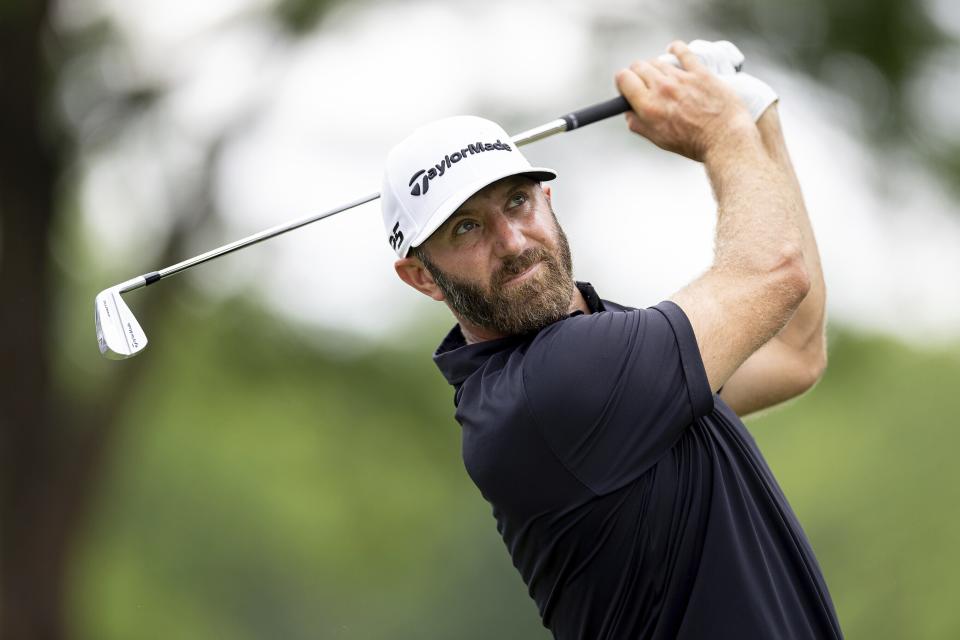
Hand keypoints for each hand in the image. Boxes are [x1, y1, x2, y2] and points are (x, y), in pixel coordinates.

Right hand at [615, 41, 754, 161]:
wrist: (725, 138)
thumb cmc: (693, 143)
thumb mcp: (659, 140)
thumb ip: (639, 125)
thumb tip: (628, 112)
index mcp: (648, 107)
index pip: (623, 78)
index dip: (622, 81)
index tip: (628, 86)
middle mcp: (662, 89)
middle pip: (638, 66)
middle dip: (636, 73)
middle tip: (643, 82)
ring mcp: (681, 78)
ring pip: (658, 61)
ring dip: (655, 66)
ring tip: (660, 75)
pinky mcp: (700, 72)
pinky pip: (683, 51)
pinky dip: (675, 48)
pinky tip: (672, 50)